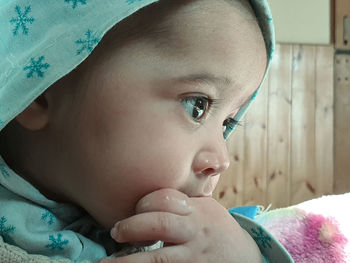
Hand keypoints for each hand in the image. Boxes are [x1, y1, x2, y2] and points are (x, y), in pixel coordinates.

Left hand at [101, 188, 261, 262]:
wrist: (247, 258)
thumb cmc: (218, 230)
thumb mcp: (207, 209)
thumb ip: (183, 202)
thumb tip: (150, 198)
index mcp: (196, 210)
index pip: (166, 199)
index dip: (144, 203)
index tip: (134, 209)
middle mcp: (195, 231)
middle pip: (159, 224)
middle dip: (132, 227)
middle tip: (116, 231)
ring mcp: (194, 256)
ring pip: (158, 258)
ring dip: (128, 261)